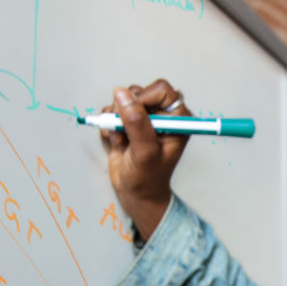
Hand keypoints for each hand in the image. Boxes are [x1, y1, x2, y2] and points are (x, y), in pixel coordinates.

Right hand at [100, 80, 189, 240]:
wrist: (135, 194)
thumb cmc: (148, 178)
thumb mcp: (145, 151)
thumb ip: (136, 122)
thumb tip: (122, 94)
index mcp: (177, 119)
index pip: (161, 90)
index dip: (144, 98)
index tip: (134, 116)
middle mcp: (162, 115)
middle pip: (139, 92)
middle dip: (126, 109)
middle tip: (125, 131)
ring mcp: (144, 118)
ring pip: (123, 100)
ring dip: (115, 118)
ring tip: (121, 138)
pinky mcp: (128, 123)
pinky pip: (112, 111)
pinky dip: (108, 125)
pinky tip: (116, 141)